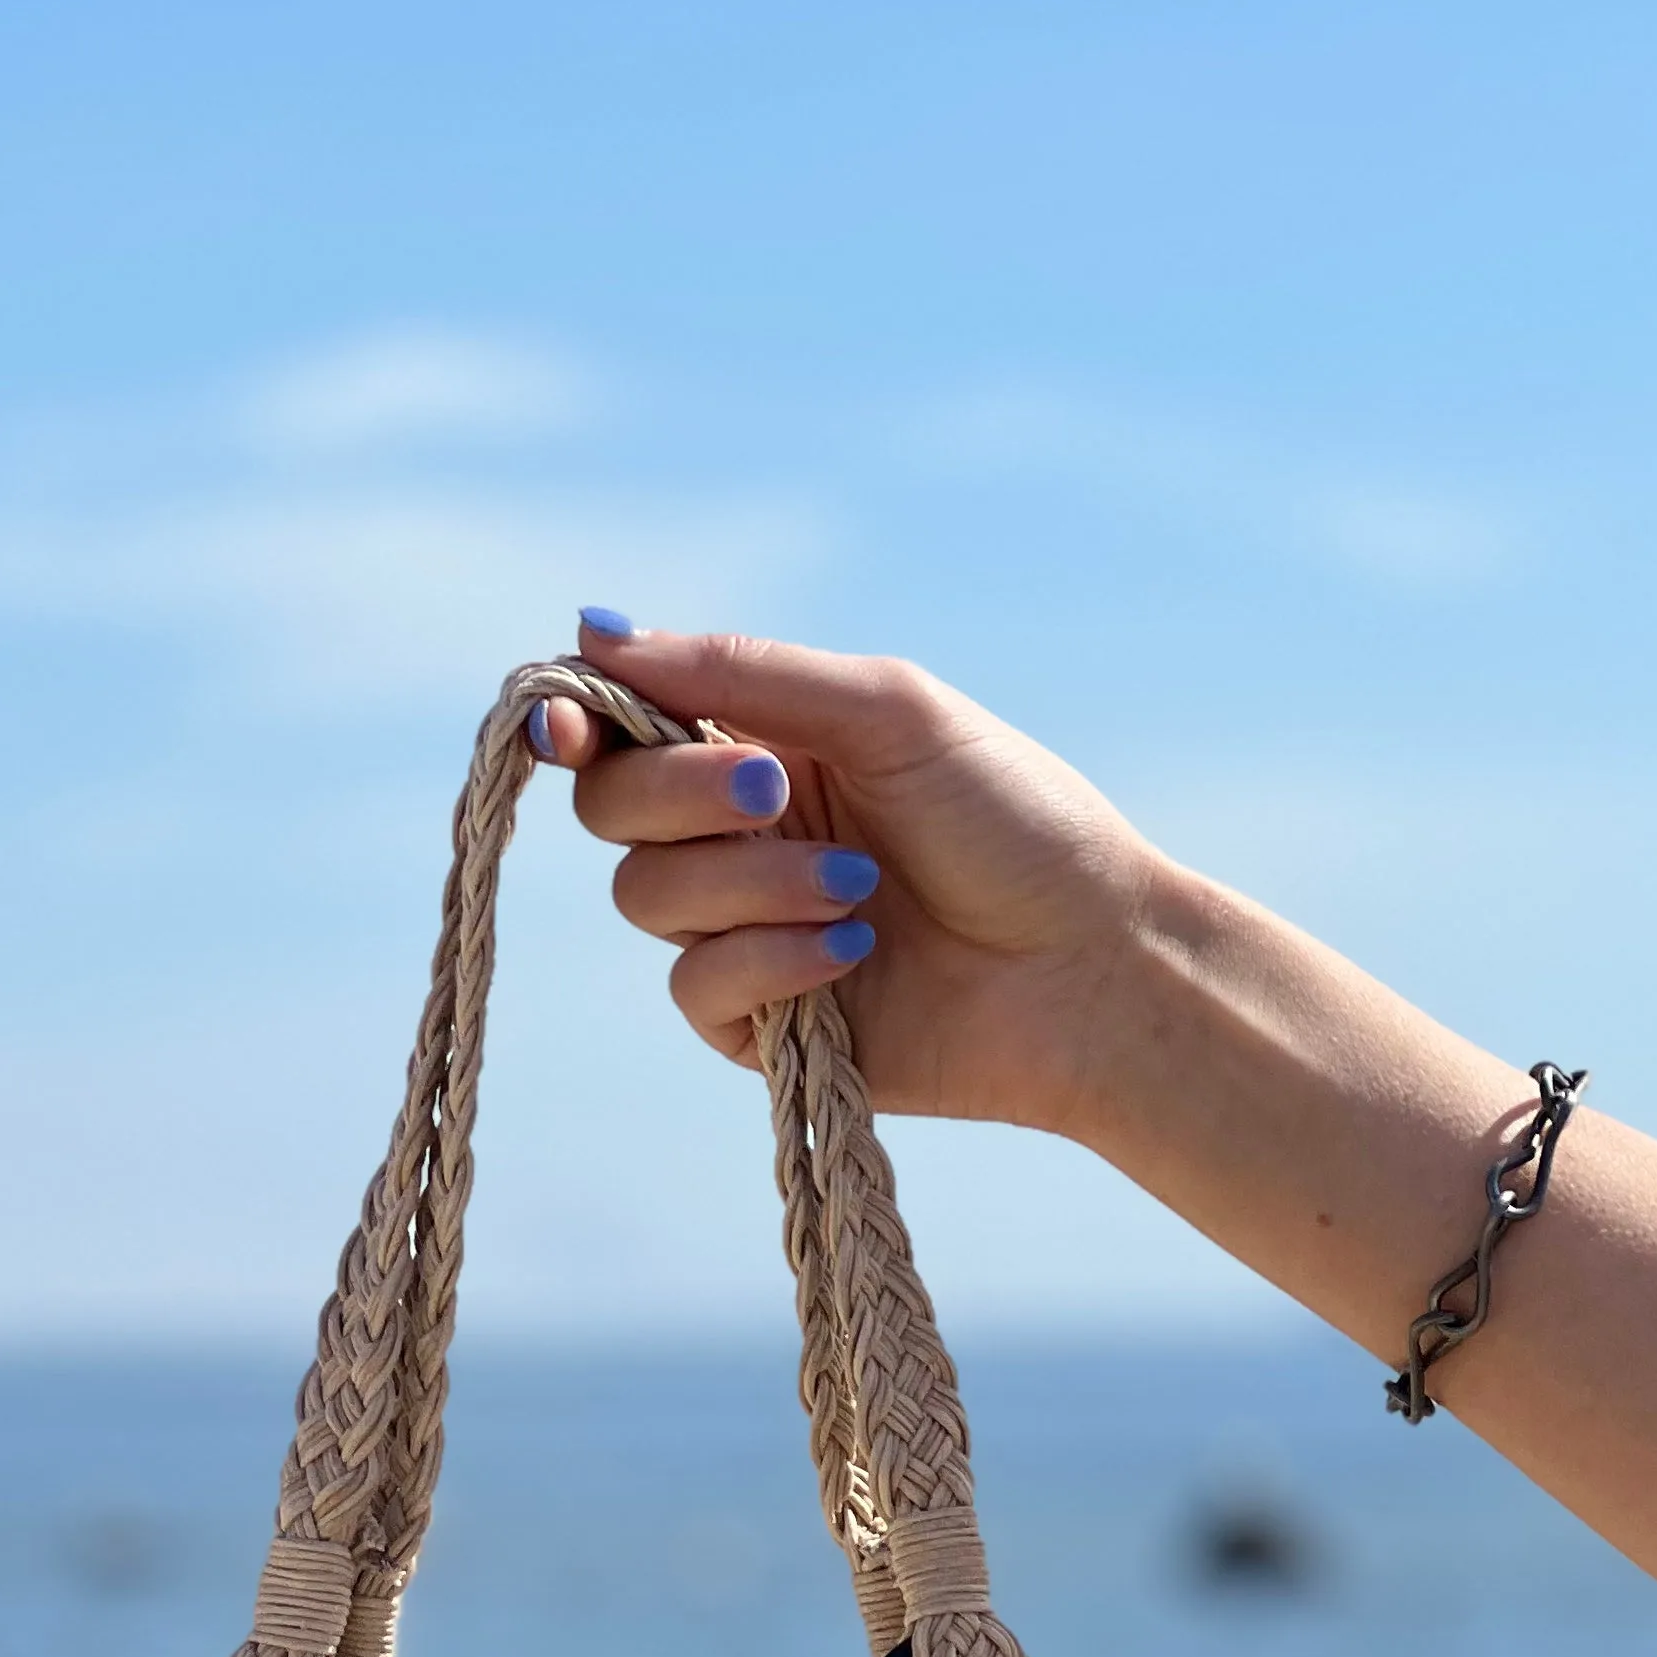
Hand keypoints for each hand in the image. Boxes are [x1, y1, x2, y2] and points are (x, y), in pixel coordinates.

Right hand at [534, 617, 1164, 1142]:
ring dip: (749, 884)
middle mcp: (743, 837)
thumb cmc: (1015, 823)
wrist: (1088, 967)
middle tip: (771, 791)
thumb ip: (741, 671)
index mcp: (767, 746)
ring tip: (858, 889)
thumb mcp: (885, 710)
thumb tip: (597, 630)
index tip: (568, 721)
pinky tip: (854, 952)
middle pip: (614, 810)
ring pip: (648, 900)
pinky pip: (698, 987)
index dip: (581, 721)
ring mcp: (746, 932)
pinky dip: (769, 959)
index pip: (631, 729)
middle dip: (679, 795)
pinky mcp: (761, 1026)